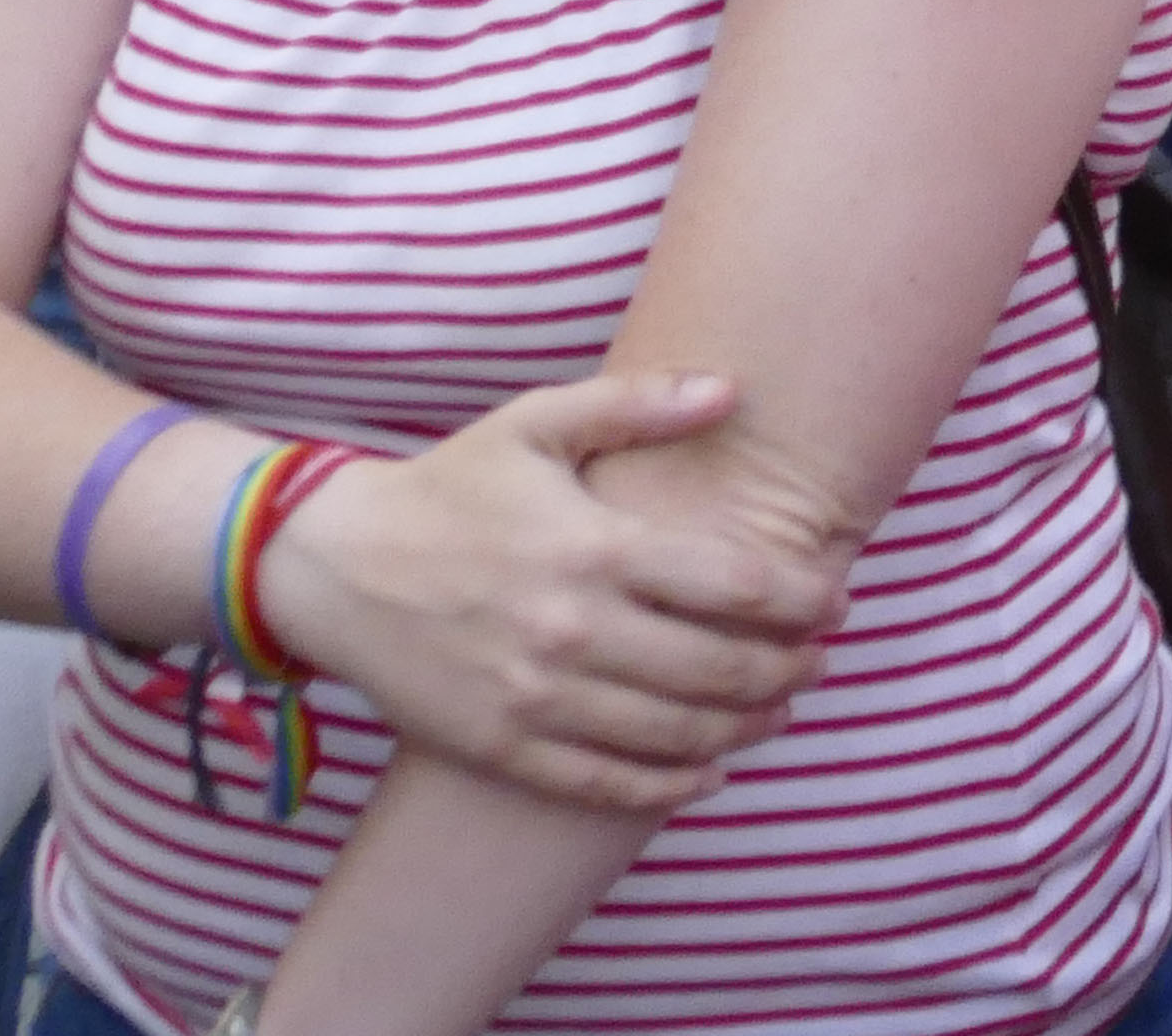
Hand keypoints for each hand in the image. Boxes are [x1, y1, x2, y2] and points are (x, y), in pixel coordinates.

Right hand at [257, 371, 839, 808]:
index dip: (807, 598)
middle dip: (792, 668)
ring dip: (748, 729)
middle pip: (725, 669)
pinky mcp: (506, 748)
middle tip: (819, 659)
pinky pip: (611, 783)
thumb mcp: (536, 423)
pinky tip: (708, 768)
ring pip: (680, 735)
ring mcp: (539, 699)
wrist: (335, 567)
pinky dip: (674, 784)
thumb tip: (730, 388)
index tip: (836, 598)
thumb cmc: (449, 487)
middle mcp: (575, 630)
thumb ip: (637, 403)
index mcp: (595, 546)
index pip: (740, 584)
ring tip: (778, 710)